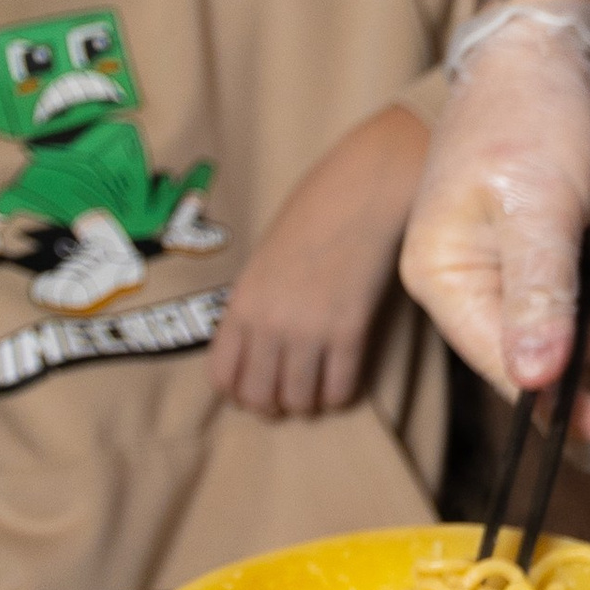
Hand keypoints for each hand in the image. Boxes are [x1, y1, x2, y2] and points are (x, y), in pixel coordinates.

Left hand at [209, 104, 428, 418]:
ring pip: (301, 401)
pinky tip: (344, 380)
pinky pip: (340, 389)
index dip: (240, 392)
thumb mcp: (268, 256)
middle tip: (289, 394)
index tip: (256, 387)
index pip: (223, 376)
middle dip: (274, 403)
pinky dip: (340, 393)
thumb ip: (258, 301)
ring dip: (309, 402)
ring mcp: (309, 329)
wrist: (365, 186)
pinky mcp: (351, 331)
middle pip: (260, 397)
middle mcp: (269, 322)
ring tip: (318, 388)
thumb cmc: (318, 209)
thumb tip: (260, 343)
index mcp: (242, 301)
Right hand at [400, 26, 589, 465]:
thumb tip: (534, 379)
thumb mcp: (539, 203)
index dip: (560, 405)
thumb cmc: (530, 115)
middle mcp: (474, 283)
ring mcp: (518, 270)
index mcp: (443, 276)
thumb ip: (539, 292)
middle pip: (560, 348)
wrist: (554, 47)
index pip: (503, 367)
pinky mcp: (555, 254)